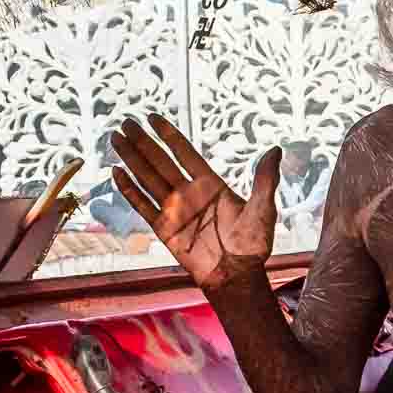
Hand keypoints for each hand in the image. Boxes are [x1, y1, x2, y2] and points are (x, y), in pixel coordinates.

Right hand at [111, 114, 278, 291]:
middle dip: (144, 142)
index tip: (153, 117)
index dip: (169, 136)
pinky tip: (116, 172)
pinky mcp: (164, 227)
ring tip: (116, 138)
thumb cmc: (253, 244)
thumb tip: (276, 150)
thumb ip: (265, 179)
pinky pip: (143, 205)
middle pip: (161, 162)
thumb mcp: (263, 208)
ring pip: (147, 178)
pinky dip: (129, 190)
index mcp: (211, 185)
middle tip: (126, 122)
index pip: (185, 154)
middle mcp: (190, 193)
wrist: (236, 274)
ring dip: (132, 158)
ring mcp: (175, 209)